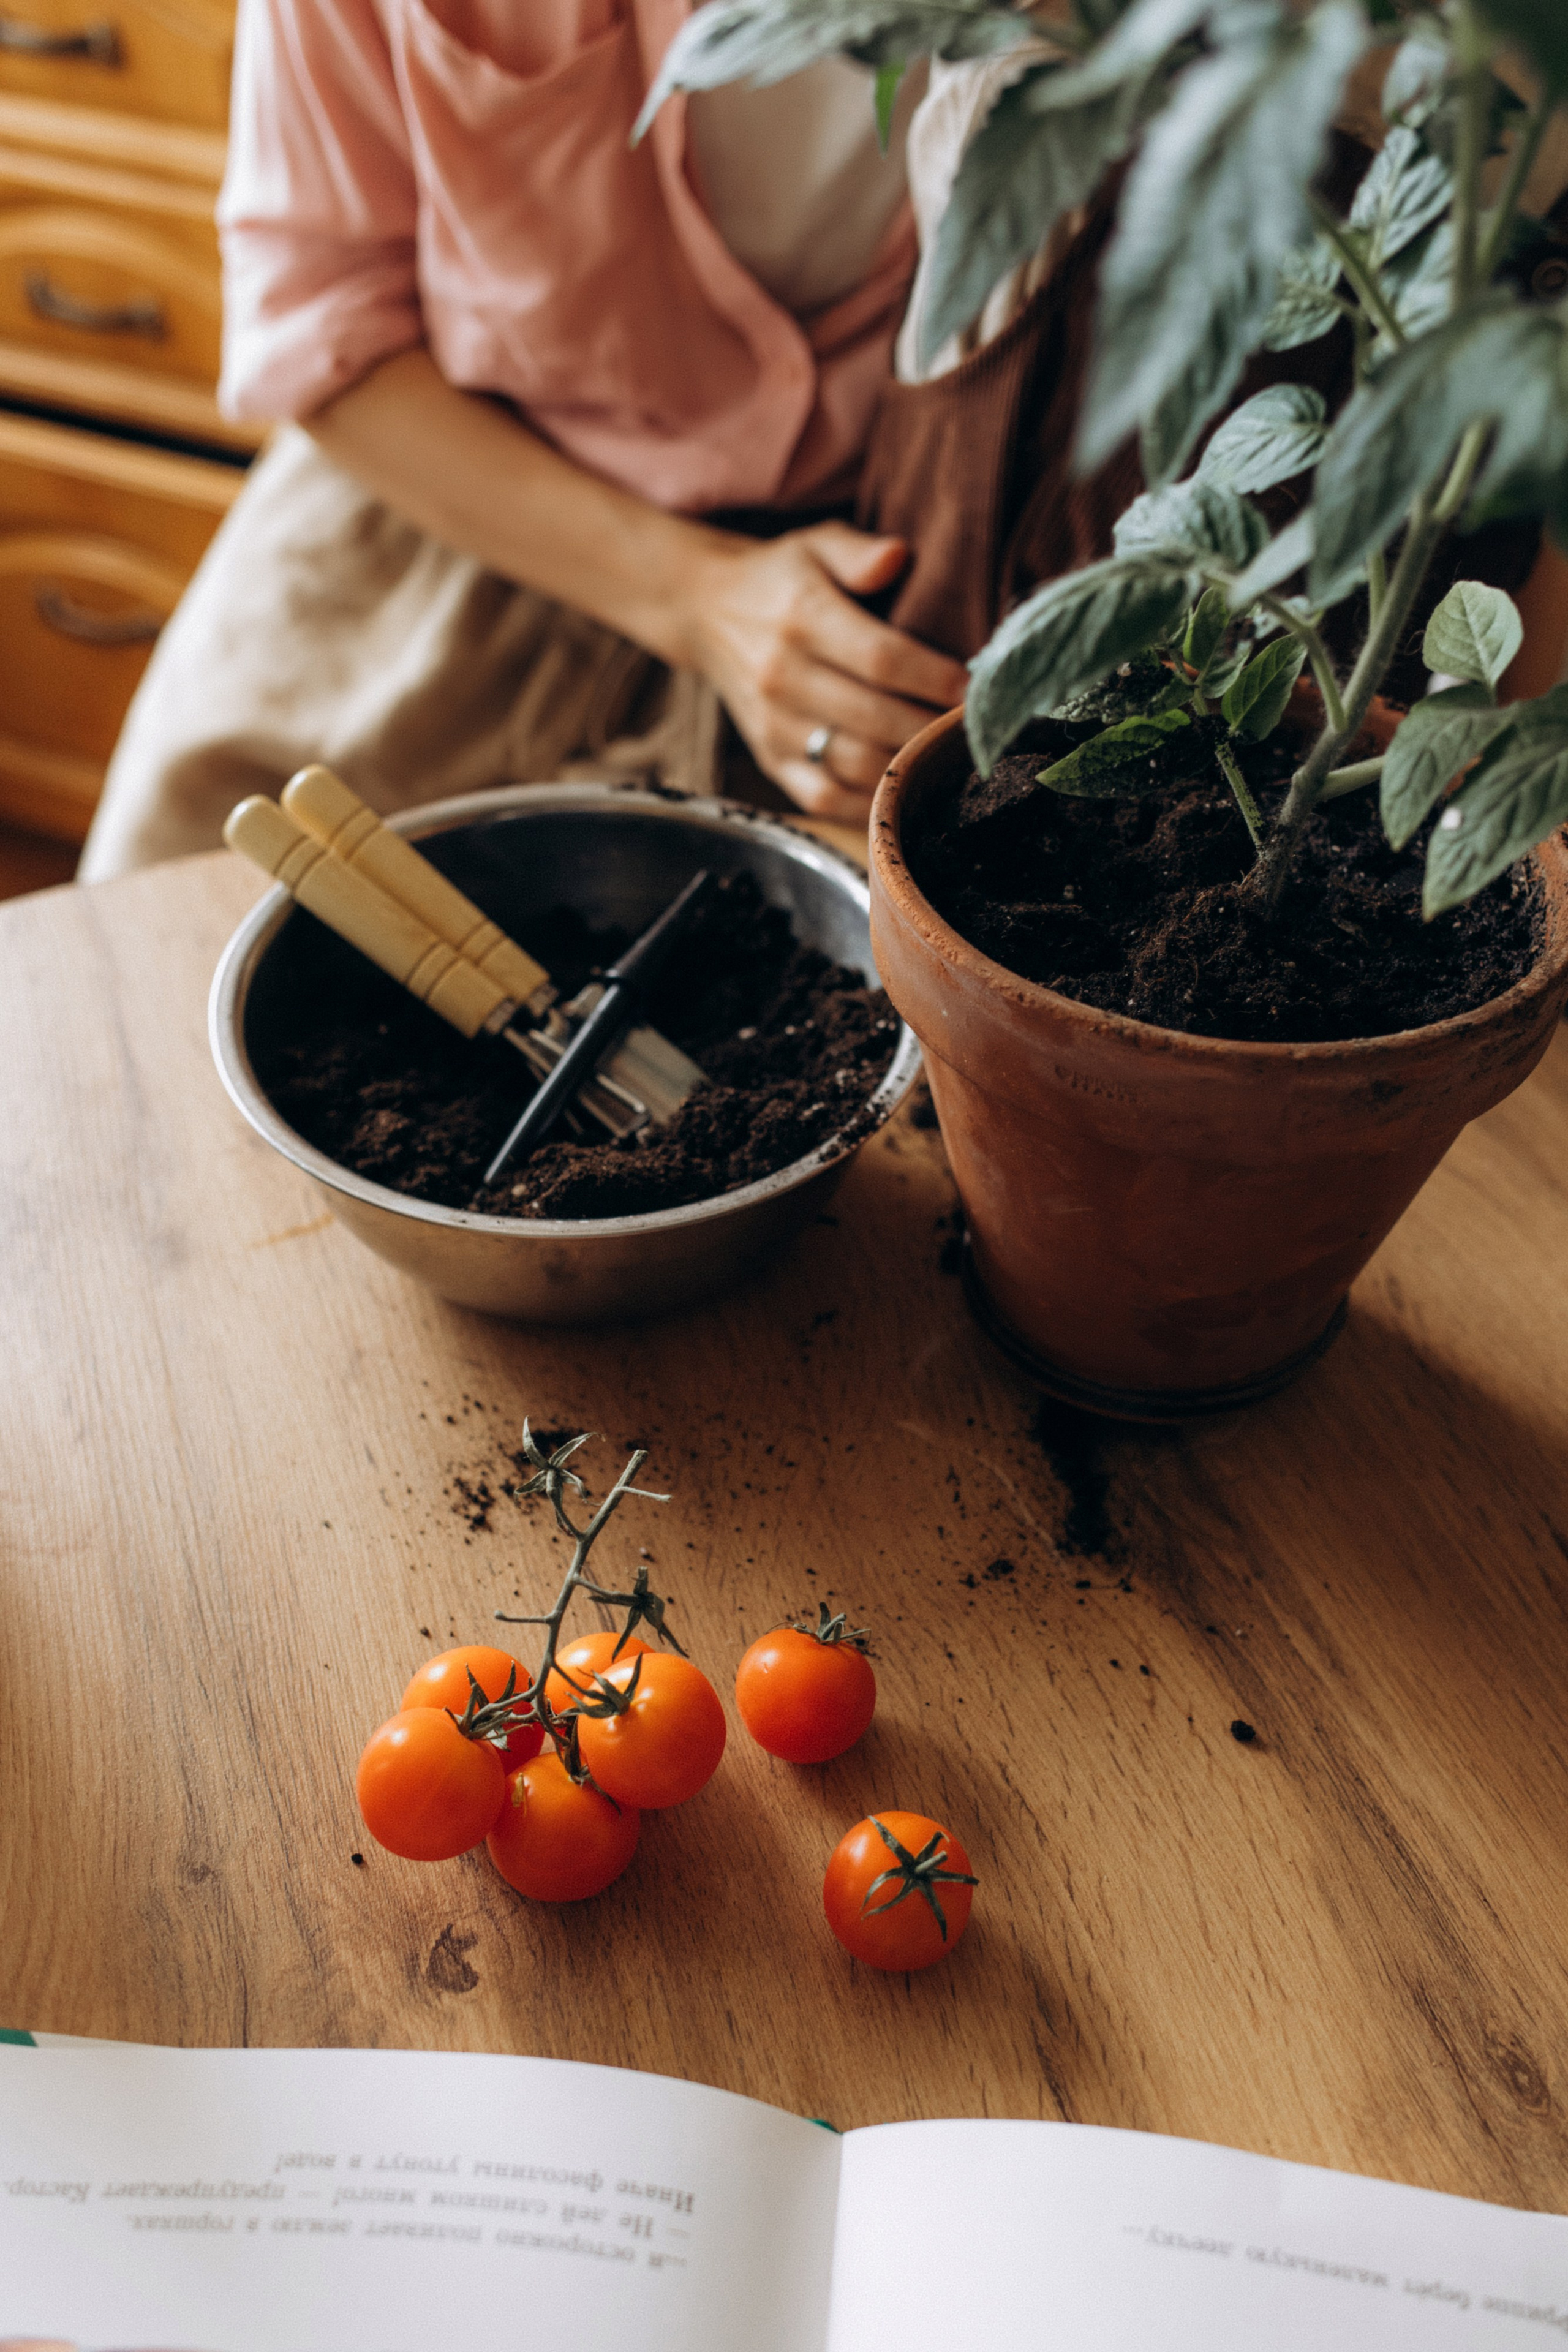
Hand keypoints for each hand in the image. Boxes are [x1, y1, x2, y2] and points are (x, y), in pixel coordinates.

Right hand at [677, 522, 968, 820]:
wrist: (706, 613)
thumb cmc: (781, 578)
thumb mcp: (815, 544)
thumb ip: (858, 552)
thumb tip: (898, 556)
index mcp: (800, 617)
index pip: (880, 658)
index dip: (933, 677)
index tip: (974, 687)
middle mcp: (782, 676)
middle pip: (874, 717)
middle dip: (932, 726)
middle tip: (975, 728)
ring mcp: (774, 725)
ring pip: (855, 763)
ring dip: (909, 766)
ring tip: (948, 756)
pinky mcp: (770, 759)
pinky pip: (826, 797)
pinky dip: (870, 802)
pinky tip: (904, 789)